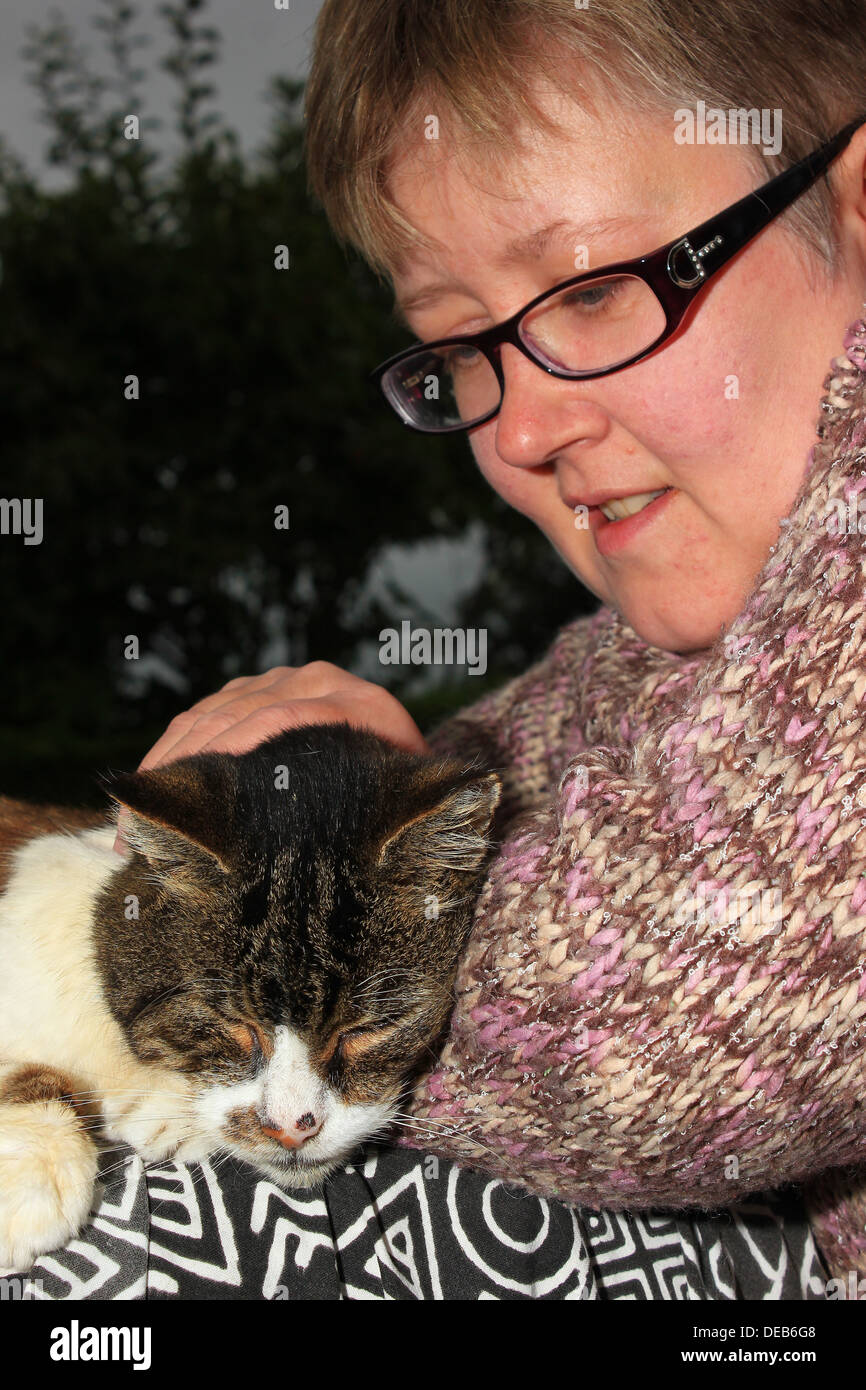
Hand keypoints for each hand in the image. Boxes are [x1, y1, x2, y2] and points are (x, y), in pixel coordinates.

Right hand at [113, 663, 429, 852]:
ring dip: (167, 766)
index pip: (285, 720)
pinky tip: (148, 789)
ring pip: (211, 714)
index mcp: (364, 708)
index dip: (231, 756)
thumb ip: (359, 822)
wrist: (411, 773)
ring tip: (134, 822)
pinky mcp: (255, 688)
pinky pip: (202, 713)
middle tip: (144, 831)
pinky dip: (170, 752)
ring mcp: (284, 680)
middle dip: (185, 772)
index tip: (191, 798)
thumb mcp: (391, 814)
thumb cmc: (398, 811)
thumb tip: (302, 883)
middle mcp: (322, 682)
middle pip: (238, 715)